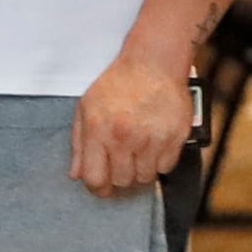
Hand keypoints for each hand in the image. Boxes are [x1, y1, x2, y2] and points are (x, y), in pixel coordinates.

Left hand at [72, 52, 190, 192]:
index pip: (95, 178)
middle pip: (121, 181)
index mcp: (98, 131)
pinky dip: (160, 162)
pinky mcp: (175, 138)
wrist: (153, 63)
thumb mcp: (86, 108)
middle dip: (119, 177)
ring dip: (140, 171)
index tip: (101, 187)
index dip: (97, 188)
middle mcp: (124, 138)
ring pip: (144, 178)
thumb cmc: (118, 84)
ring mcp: (151, 139)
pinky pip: (166, 167)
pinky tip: (154, 146)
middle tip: (121, 165)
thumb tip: (76, 174)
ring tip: (138, 153)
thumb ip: (79, 144)